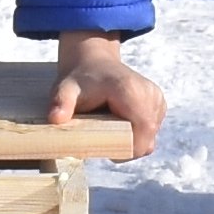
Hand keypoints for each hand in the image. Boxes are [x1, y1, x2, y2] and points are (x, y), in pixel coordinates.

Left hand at [43, 31, 165, 156]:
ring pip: (151, 136)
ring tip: (110, 127)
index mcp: (130, 90)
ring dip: (131, 140)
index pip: (144, 130)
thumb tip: (56, 119)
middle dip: (126, 147)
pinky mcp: (158, 103)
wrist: (94, 61)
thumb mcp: (65, 89)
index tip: (109, 153)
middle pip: (148, 138)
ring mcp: (156, 98)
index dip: (130, 149)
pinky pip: (152, 130)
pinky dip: (136, 133)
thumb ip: (61, 103)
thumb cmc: (80, 78)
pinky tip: (120, 122)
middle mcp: (149, 93)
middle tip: (104, 139)